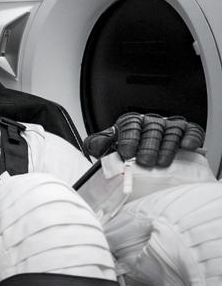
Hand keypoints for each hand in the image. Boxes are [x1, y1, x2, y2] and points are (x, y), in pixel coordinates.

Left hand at [82, 112, 204, 167]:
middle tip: (145, 162)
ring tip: (162, 163)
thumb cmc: (126, 153)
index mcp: (131, 123)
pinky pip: (191, 131)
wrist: (141, 159)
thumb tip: (95, 146)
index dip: (129, 138)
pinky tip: (188, 146)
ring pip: (171, 132)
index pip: (131, 125)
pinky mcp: (187, 132)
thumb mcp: (108, 147)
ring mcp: (169, 126)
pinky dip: (191, 137)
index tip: (127, 153)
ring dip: (168, 147)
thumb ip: (99, 144)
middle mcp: (151, 122)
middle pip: (152, 129)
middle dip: (149, 146)